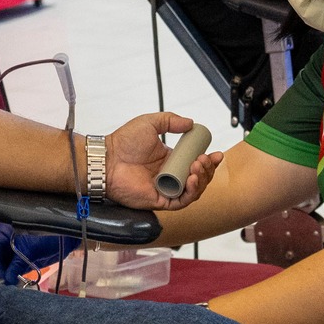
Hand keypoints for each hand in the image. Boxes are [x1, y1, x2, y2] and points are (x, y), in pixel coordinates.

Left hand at [104, 111, 222, 208]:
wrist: (107, 159)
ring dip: (202, 179)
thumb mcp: (150, 123)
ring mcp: (165, 189)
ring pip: (193, 191)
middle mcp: (169, 176)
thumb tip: (191, 123)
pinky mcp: (160, 201)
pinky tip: (193, 180)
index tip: (216, 153)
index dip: (208, 160)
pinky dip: (191, 192)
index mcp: (169, 160)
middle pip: (198, 178)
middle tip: (206, 159)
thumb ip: (171, 121)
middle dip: (208, 169)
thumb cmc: (123, 142)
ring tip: (198, 166)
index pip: (195, 163)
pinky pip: (181, 202)